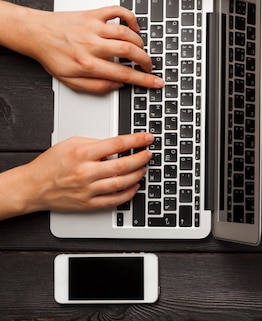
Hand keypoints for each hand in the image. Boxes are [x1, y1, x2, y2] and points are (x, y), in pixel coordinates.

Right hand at [18, 132, 153, 213]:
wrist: (32, 187)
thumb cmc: (50, 164)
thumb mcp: (70, 144)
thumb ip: (94, 142)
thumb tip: (117, 144)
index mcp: (81, 154)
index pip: (116, 144)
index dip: (136, 140)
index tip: (147, 138)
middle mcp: (85, 172)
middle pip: (123, 165)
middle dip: (141, 158)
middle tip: (149, 154)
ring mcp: (87, 190)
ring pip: (121, 183)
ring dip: (137, 175)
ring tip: (143, 168)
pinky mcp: (87, 204)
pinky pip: (114, 201)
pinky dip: (128, 194)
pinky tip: (134, 186)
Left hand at [27, 6, 163, 92]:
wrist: (35, 34)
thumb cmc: (52, 56)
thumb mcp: (70, 81)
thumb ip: (96, 87)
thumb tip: (118, 85)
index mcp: (88, 64)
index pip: (124, 73)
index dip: (144, 79)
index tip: (157, 82)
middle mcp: (92, 45)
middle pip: (129, 51)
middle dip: (146, 60)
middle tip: (149, 66)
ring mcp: (93, 27)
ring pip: (126, 33)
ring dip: (140, 42)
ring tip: (141, 50)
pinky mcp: (93, 14)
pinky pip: (117, 11)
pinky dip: (130, 17)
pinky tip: (133, 26)